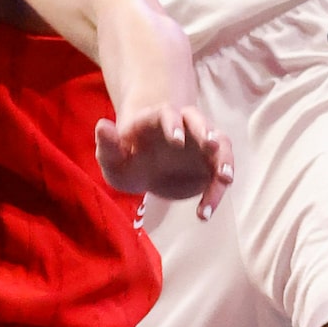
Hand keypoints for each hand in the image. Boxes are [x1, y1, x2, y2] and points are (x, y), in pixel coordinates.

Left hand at [96, 106, 233, 219]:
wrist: (148, 170)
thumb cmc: (128, 160)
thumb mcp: (113, 159)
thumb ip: (107, 145)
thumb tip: (102, 125)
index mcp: (157, 120)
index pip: (167, 114)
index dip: (173, 124)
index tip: (177, 141)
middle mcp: (184, 126)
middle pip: (199, 120)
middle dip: (206, 131)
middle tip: (212, 144)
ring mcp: (201, 143)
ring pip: (219, 143)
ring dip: (225, 158)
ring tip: (225, 178)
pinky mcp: (211, 163)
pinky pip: (220, 173)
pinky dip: (217, 191)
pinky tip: (204, 213)